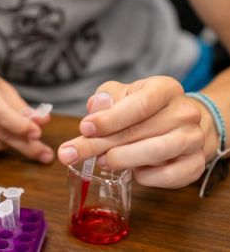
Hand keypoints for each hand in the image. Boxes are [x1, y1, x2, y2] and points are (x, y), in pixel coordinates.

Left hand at [58, 76, 205, 187]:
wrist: (180, 124)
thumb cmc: (145, 108)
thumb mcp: (124, 95)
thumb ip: (107, 98)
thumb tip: (95, 107)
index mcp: (165, 89)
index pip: (139, 104)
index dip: (109, 119)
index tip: (84, 128)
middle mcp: (184, 112)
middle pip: (139, 132)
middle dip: (100, 144)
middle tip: (72, 154)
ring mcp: (193, 139)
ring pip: (153, 154)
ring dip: (121, 160)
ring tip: (103, 160)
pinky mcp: (195, 164)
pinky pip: (166, 176)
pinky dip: (143, 176)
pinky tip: (133, 169)